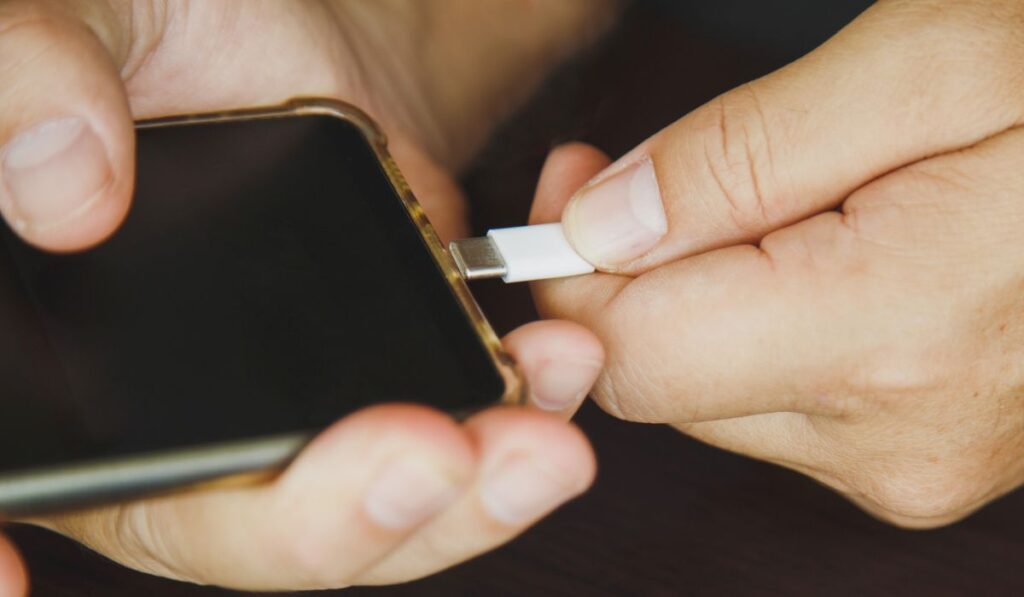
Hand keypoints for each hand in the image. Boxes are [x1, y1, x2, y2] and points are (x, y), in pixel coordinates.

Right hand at [0, 0, 612, 591]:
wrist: (295, 38)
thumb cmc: (171, 30)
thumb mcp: (87, 24)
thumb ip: (30, 76)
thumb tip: (62, 190)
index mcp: (44, 350)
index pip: (12, 478)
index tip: (8, 579)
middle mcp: (159, 415)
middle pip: (219, 528)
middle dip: (330, 518)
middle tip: (433, 457)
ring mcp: (276, 419)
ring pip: (350, 516)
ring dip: (455, 499)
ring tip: (538, 437)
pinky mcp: (373, 390)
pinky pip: (437, 450)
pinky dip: (502, 428)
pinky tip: (551, 375)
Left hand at [535, 0, 1023, 528]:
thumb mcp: (923, 62)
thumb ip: (738, 157)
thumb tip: (600, 230)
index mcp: (894, 333)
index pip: (638, 354)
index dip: (574, 273)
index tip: (568, 190)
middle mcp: (896, 435)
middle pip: (667, 377)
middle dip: (634, 272)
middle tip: (643, 173)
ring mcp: (916, 459)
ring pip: (718, 389)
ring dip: (704, 292)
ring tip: (766, 196)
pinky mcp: (924, 452)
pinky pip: (783, 396)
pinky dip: (764, 322)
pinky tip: (814, 250)